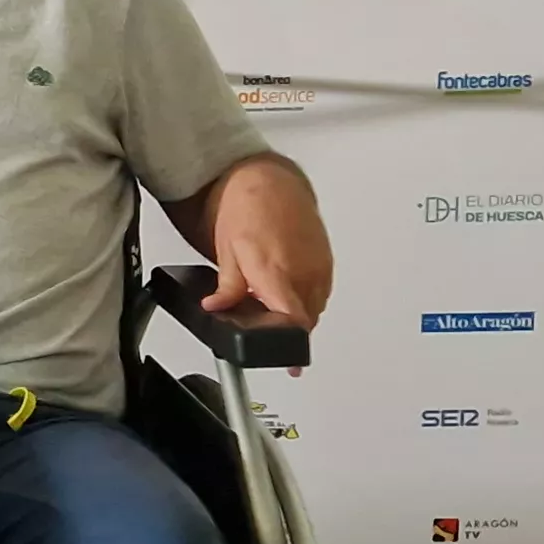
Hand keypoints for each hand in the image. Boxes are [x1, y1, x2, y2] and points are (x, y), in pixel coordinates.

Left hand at [198, 155, 333, 330]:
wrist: (270, 181)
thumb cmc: (247, 210)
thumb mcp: (225, 251)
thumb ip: (226, 288)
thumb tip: (216, 309)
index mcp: (276, 271)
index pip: (293, 320)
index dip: (291, 344)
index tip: (290, 362)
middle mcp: (303, 271)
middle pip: (304, 321)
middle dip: (287, 331)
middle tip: (267, 328)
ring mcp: (319, 267)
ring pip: (315, 309)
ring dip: (298, 315)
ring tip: (274, 303)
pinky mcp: (327, 263)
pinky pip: (321, 293)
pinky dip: (306, 299)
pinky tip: (288, 288)